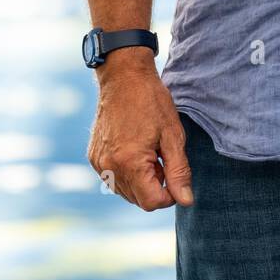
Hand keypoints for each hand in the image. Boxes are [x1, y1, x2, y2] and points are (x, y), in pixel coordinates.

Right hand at [87, 50, 193, 210]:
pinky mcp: (94, 157)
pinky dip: (127, 172)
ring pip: (124, 191)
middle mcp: (109, 167)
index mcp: (130, 163)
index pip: (151, 203)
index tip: (175, 173)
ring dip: (140, 181)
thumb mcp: (173, 135)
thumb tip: (186, 201)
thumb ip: (179, 171)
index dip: (169, 194)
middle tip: (162, 157)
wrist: (124, 76)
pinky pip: (113, 178)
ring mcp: (98, 163)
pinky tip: (135, 149)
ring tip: (149, 152)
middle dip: (155, 186)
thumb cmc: (152, 101)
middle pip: (137, 200)